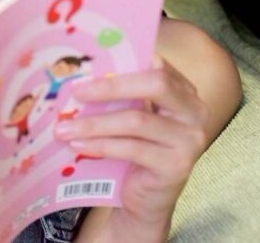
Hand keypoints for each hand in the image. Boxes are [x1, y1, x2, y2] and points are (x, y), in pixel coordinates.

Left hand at [54, 57, 208, 239]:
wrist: (148, 199)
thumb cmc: (138, 150)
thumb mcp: (135, 116)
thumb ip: (125, 94)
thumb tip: (84, 72)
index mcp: (185, 91)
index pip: (157, 65)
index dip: (125, 60)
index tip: (90, 65)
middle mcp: (195, 112)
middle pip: (156, 84)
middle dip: (111, 87)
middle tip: (76, 92)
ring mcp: (190, 140)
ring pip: (136, 120)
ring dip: (94, 123)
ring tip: (64, 127)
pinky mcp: (177, 166)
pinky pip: (132, 149)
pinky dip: (100, 145)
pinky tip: (78, 145)